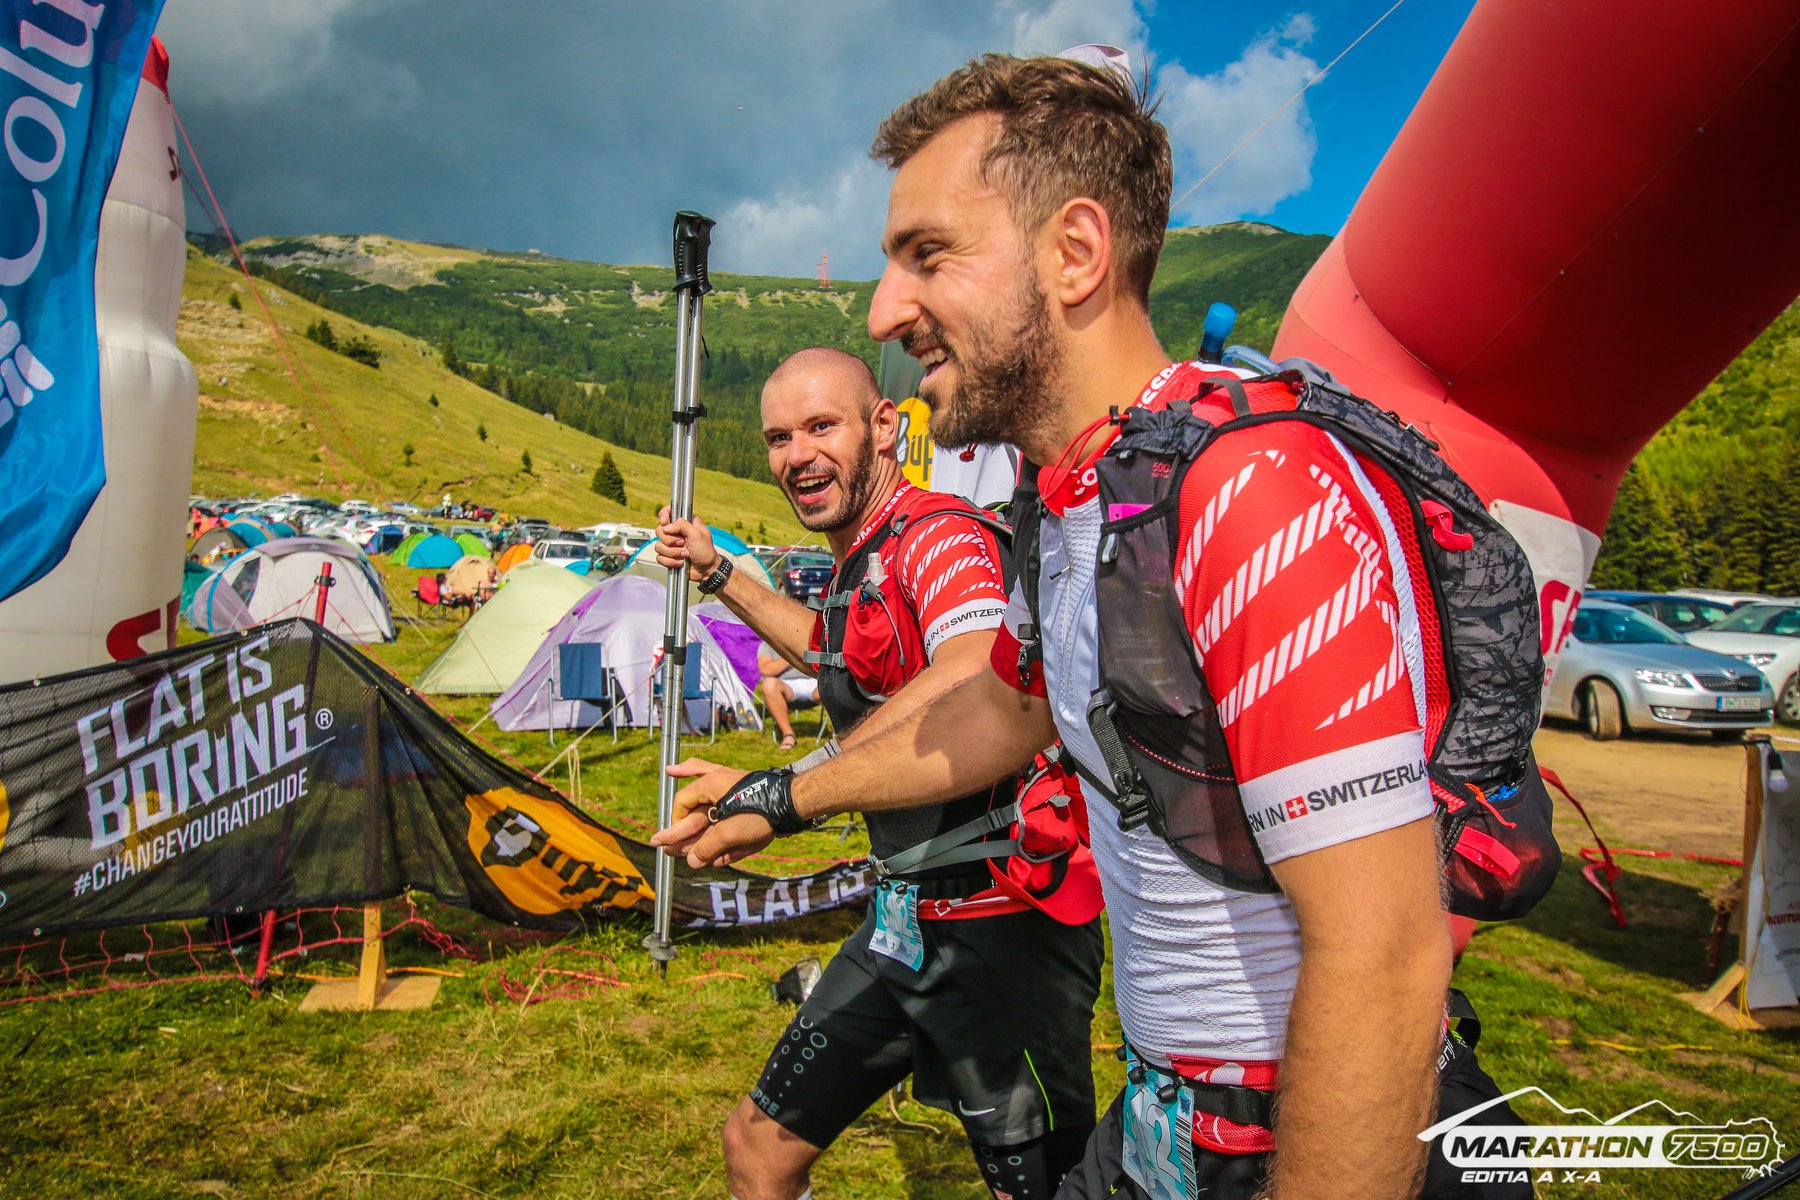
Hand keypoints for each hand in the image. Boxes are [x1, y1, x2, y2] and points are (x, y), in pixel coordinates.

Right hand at [650, 758, 774, 867]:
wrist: (794, 803)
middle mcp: (717, 779)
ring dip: (695, 819)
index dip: (676, 825)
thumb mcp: (730, 834)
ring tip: (683, 828)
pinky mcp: (742, 788)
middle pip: (691, 804)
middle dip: (683, 826)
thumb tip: (692, 861)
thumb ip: (708, 847)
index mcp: (710, 785)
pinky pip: (721, 789)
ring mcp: (730, 780)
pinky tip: (693, 793)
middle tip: (667, 844)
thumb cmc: (762, 814)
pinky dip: (708, 791)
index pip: (681, 804)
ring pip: (702, 794)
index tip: (676, 842)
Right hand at [654, 506, 719, 583]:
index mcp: (685, 523)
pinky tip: (680, 562)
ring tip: (685, 554)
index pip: (669, 512)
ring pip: (659, 545)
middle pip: (660, 530)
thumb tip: (666, 526)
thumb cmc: (706, 551)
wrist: (706, 570)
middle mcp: (676, 532)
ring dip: (672, 553)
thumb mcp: (697, 534)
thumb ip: (682, 525)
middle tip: (683, 543)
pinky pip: (660, 557)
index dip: (664, 515)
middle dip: (671, 540)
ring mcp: (671, 545)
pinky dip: (670, 561)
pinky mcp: (668, 556)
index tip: (664, 522)